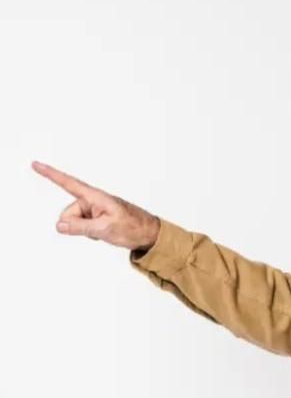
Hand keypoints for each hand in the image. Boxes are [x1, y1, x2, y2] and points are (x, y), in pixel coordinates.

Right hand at [31, 160, 160, 250]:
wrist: (148, 234)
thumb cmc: (131, 227)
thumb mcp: (104, 229)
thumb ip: (80, 227)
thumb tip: (59, 225)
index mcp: (94, 196)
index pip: (67, 183)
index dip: (50, 174)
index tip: (35, 164)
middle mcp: (92, 200)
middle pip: (67, 214)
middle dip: (75, 225)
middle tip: (98, 230)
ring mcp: (93, 209)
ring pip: (73, 222)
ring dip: (84, 230)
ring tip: (105, 230)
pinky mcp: (95, 217)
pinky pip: (81, 227)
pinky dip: (89, 232)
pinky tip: (104, 232)